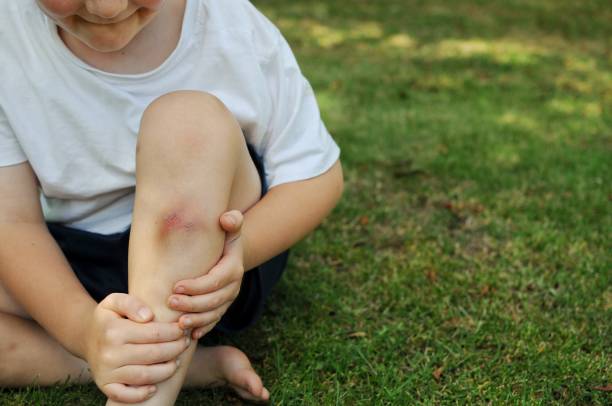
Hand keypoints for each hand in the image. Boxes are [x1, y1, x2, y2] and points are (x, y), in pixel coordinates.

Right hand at [85, 293, 190, 402]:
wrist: (86, 338)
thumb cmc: (108, 318)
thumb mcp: (114, 301)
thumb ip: (132, 303)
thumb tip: (148, 316)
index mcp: (114, 331)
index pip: (154, 333)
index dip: (174, 332)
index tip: (182, 329)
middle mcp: (109, 353)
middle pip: (154, 354)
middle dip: (176, 349)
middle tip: (184, 343)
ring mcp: (107, 372)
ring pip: (145, 376)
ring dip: (167, 370)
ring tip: (176, 361)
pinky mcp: (105, 386)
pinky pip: (125, 395)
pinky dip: (141, 395)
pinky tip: (154, 387)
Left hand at [168, 209, 244, 338]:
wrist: (226, 253)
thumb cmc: (222, 238)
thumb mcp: (229, 228)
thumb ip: (231, 221)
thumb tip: (226, 218)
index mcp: (233, 268)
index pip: (216, 280)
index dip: (197, 286)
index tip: (176, 286)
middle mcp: (233, 286)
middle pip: (214, 300)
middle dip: (192, 304)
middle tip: (170, 302)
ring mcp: (228, 299)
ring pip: (214, 314)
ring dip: (196, 320)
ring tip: (177, 322)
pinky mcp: (221, 308)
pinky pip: (213, 321)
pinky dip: (202, 329)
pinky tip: (189, 334)